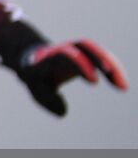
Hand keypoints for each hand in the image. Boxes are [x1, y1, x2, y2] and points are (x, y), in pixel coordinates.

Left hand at [11, 39, 126, 116]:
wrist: (33, 59)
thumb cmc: (36, 77)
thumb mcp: (36, 88)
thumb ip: (48, 99)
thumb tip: (63, 112)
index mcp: (50, 57)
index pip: (66, 56)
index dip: (81, 65)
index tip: (94, 81)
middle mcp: (65, 49)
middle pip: (84, 45)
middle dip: (101, 59)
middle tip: (115, 80)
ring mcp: (77, 49)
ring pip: (96, 51)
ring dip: (112, 66)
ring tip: (123, 87)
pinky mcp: (86, 53)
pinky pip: (102, 57)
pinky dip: (113, 68)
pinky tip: (121, 84)